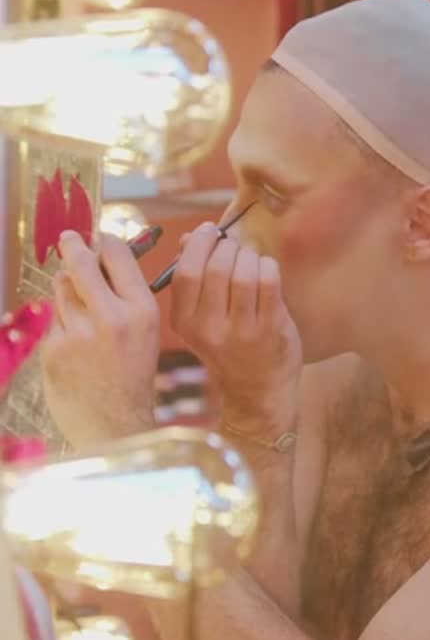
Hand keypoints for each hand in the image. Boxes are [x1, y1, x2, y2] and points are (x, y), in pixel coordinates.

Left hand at [40, 232, 157, 448]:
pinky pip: (53, 321)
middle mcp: (111, 316)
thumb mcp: (146, 333)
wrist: (115, 423)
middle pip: (82, 264)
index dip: (106, 242)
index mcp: (142, 311)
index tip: (99, 237)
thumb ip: (127, 298)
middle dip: (74, 246)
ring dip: (67, 291)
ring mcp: (79, 332)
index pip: (119, 257)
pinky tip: (75, 347)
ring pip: (63, 290)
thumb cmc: (133, 378)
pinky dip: (61, 326)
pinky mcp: (54, 347)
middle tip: (69, 238)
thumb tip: (104, 262)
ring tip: (81, 311)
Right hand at [170, 223, 301, 439]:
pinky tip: (267, 271)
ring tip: (252, 260)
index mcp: (184, 322)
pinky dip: (269, 267)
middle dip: (229, 248)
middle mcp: (209, 328)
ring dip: (250, 257)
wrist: (256, 392)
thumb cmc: (229, 346)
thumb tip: (193, 237)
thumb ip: (194, 278)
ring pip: (244, 273)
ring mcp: (241, 332)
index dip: (200, 244)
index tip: (211, 232)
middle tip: (236, 248)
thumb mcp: (200, 319)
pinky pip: (269, 283)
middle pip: (217, 268)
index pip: (186, 272)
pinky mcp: (270, 331)